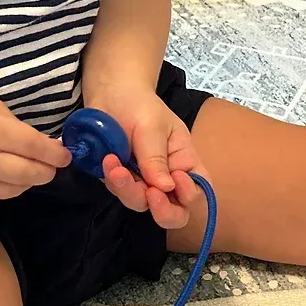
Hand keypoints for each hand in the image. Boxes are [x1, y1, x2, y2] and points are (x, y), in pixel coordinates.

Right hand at [0, 84, 69, 200]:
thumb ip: (16, 126)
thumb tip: (45, 146)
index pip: (35, 148)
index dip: (55, 154)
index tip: (66, 156)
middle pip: (29, 175)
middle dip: (45, 171)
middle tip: (51, 166)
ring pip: (14, 191)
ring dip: (26, 181)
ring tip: (28, 169)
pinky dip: (5, 186)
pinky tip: (3, 174)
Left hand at [86, 88, 204, 229]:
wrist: (110, 95)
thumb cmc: (140, 105)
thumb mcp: (152, 126)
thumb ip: (156, 157)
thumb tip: (167, 187)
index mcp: (184, 161)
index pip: (198, 189)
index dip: (189, 194)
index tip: (175, 180)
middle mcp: (166, 177)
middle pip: (173, 211)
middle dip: (162, 210)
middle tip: (149, 194)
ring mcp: (142, 181)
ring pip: (141, 204)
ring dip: (128, 190)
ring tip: (115, 165)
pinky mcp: (120, 181)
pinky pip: (119, 192)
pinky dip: (113, 181)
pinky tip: (107, 161)